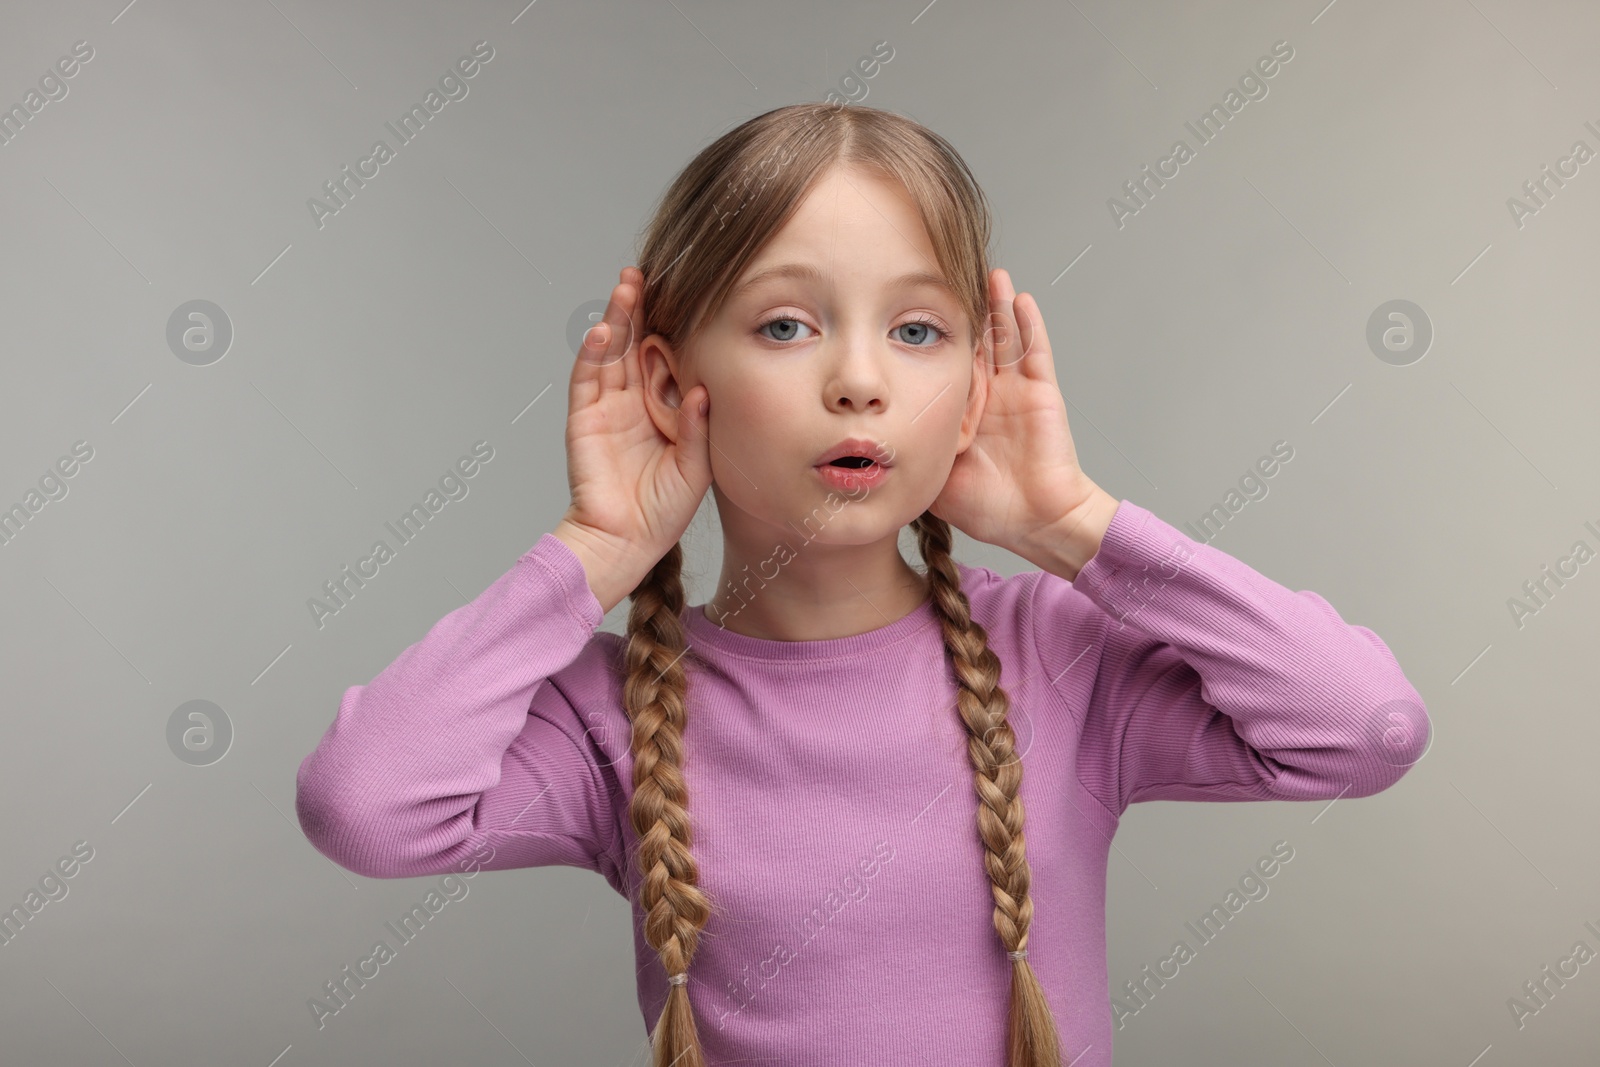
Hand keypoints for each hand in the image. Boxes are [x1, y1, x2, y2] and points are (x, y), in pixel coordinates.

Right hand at [555, 267, 711, 608]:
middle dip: (639, 309)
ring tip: (627, 286)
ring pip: (611, 354)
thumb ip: (699, 428)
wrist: (627, 543)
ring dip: (617, 319)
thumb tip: (705, 390)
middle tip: (647, 273)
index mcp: (661, 411)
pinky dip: (594, 354)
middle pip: (634, 345)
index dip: (668, 327)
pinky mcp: (584, 422)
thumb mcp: (696, 466)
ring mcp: (606, 410)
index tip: (683, 294)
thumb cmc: (662, 512)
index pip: (663, 359)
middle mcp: (632, 404)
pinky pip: (588, 382)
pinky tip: (605, 330)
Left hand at [928, 269, 1110, 560]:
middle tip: (946, 277)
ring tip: (987, 274)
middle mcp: (990, 394)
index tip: (909, 311)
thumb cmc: (988, 507)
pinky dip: (1029, 324)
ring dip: (997, 305)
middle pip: (975, 341)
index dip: (930, 339)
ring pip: (1005, 337)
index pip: (945, 364)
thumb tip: (865, 446)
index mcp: (964, 411)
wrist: (1034, 521)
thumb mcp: (933, 476)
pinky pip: (1035, 351)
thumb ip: (908, 455)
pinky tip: (1019, 298)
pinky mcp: (1042, 392)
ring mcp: (1017, 390)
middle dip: (964, 311)